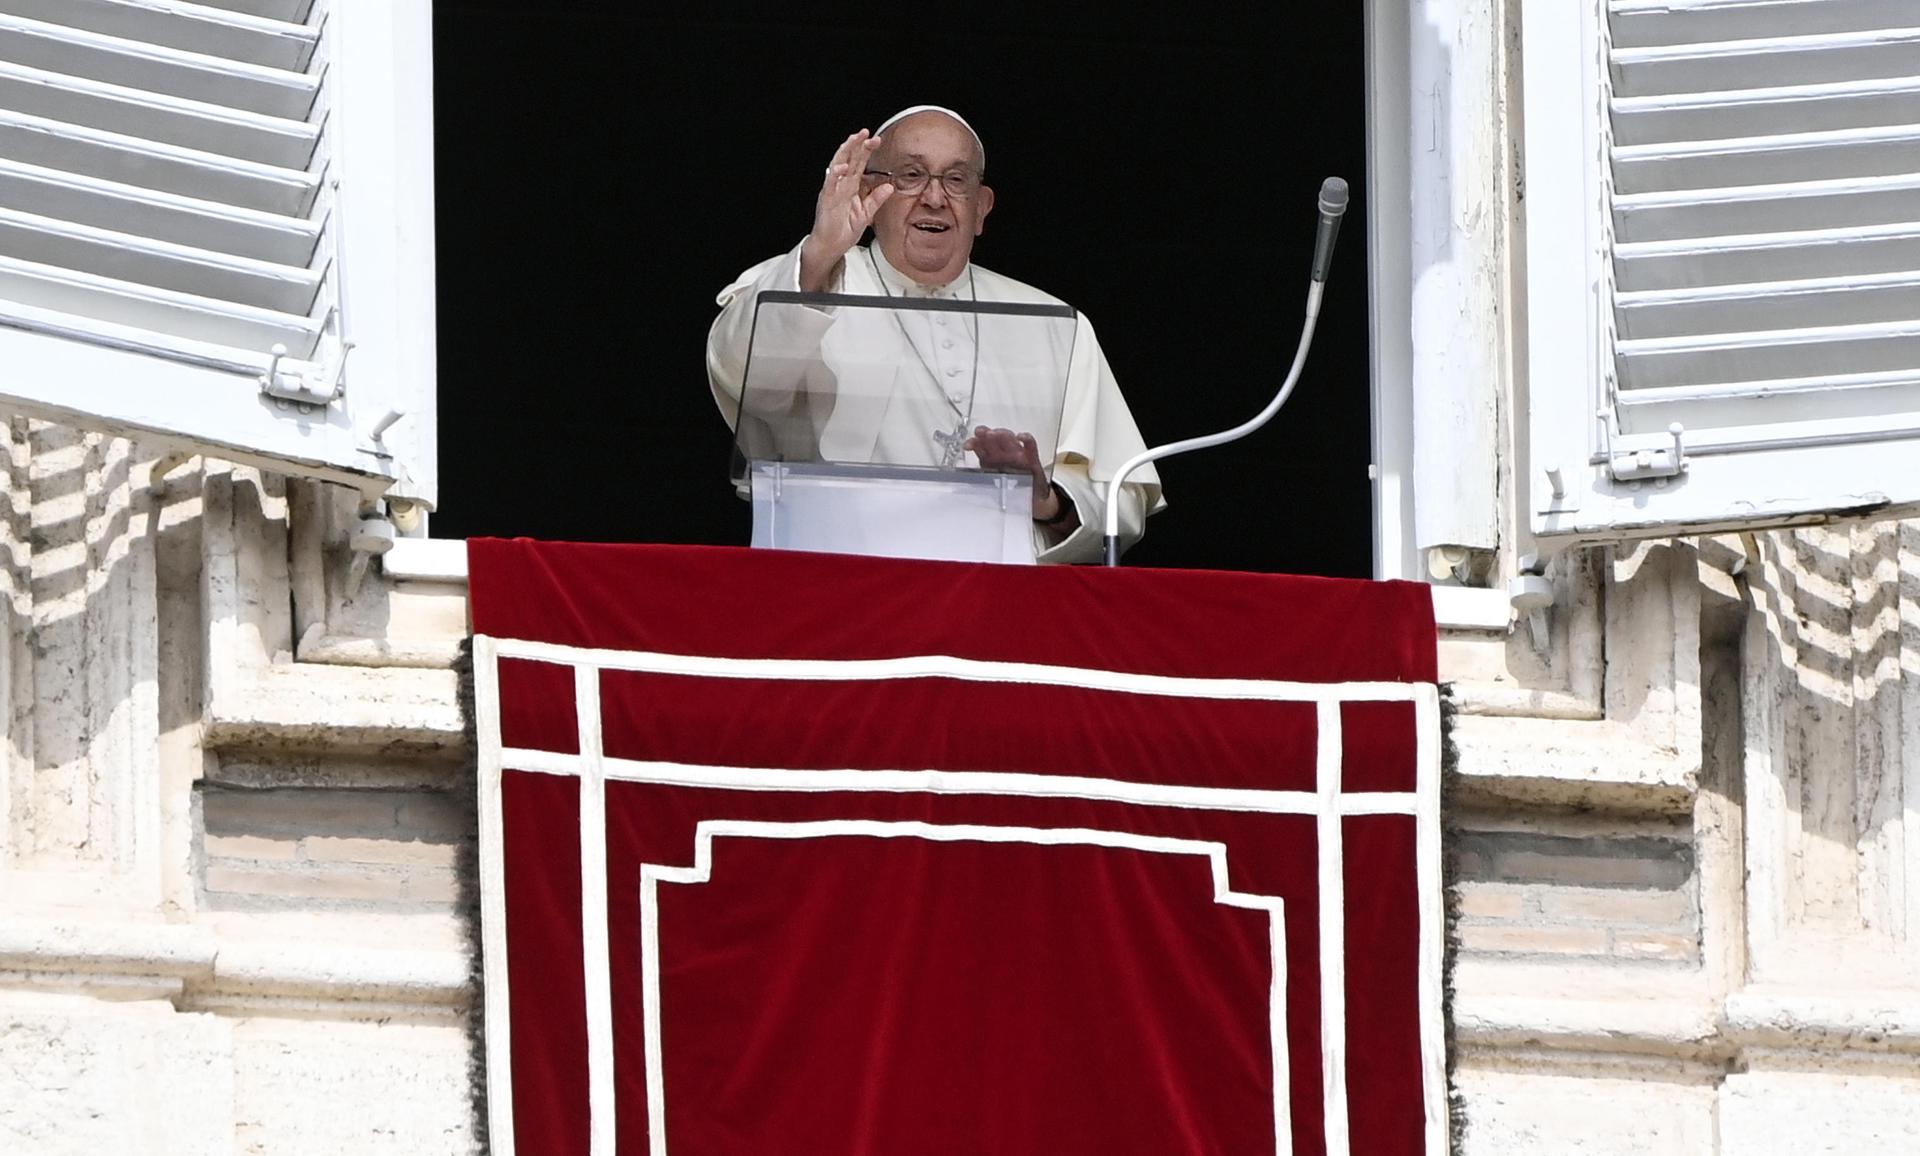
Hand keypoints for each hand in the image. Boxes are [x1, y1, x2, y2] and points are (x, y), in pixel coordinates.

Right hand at [799, 130, 895, 291]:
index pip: (859, 164)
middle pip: (849, 160)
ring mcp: (833, 191)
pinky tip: (840, 167)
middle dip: (856, 145)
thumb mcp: (867, 214)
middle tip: (866, 133)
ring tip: (852, 140)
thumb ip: (877, 199)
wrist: (831, 245)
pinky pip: (830, 186)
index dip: (866, 151)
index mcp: (851, 186)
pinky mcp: (826, 200)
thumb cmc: (844, 229)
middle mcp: (841, 185)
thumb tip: (890, 186)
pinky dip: (834, 175)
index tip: (876, 139)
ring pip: (837, 166)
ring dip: (845, 152)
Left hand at [963, 427, 1060, 520]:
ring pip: (1008, 438)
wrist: (1031, 500)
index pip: (980, 446)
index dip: (973, 443)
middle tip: (981, 434)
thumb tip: (966, 480)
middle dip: (986, 434)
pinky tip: (1020, 437)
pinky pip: (1030, 444)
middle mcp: (1002, 454)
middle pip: (993, 438)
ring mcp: (1017, 454)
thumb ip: (981, 479)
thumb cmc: (1011, 491)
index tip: (968, 445)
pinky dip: (1026, 438)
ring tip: (994, 434)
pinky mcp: (1031, 457)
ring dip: (1000, 434)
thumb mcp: (992, 484)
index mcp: (991, 459)